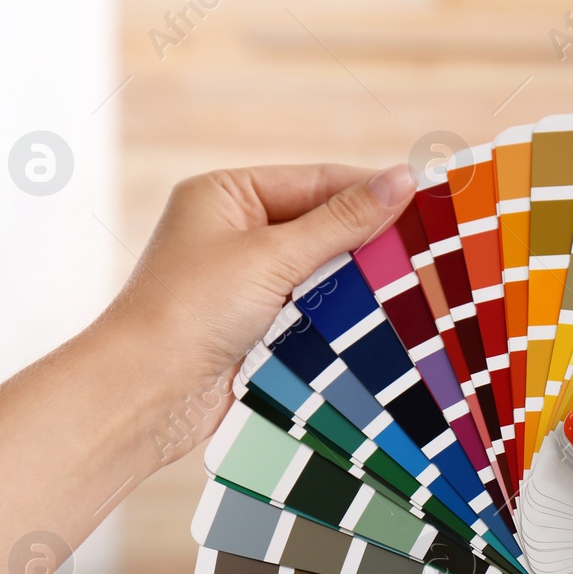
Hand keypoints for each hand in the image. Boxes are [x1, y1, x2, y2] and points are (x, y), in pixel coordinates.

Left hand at [100, 163, 415, 448]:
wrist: (145, 394)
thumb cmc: (191, 309)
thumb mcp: (272, 256)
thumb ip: (342, 221)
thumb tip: (402, 179)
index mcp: (226, 195)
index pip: (316, 181)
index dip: (370, 190)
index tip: (424, 198)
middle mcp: (233, 230)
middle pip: (321, 224)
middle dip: (367, 238)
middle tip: (427, 244)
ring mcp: (244, 279)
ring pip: (321, 269)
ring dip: (357, 279)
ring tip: (412, 281)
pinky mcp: (254, 323)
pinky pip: (311, 306)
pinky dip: (340, 311)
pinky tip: (378, 316)